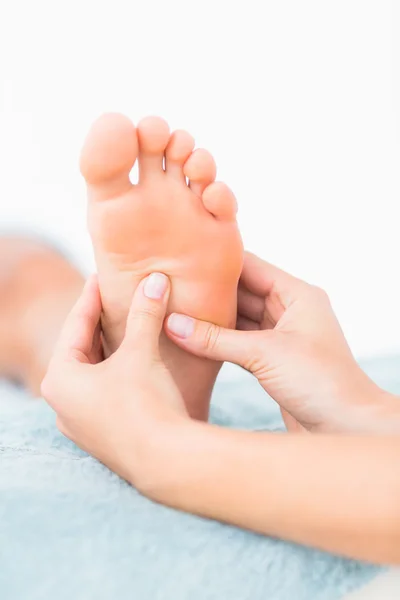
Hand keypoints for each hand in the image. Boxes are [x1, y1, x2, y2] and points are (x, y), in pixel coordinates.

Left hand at [41, 272, 189, 487]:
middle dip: (100, 322)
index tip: (103, 274)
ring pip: (93, 372)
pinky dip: (117, 371)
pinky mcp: (102, 435)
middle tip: (115, 296)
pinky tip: (135, 362)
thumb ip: (145, 313)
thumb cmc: (146, 405)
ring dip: (110, 348)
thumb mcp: (142, 353)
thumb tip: (155, 280)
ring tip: (126, 325)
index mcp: (60, 379)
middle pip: (81, 349)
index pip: (75, 325)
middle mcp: (63, 403)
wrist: (167, 461)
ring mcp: (81, 423)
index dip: (92, 296)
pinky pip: (104, 392)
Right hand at [166, 252, 394, 432]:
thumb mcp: (264, 354)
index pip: (252, 267)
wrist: (345, 427)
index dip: (220, 263)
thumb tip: (173, 324)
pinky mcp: (273, 361)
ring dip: (214, 318)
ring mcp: (281, 337)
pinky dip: (219, 342)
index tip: (187, 258)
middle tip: (175, 286)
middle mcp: (290, 311)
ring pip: (240, 319)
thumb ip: (216, 339)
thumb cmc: (321, 382)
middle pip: (243, 292)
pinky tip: (194, 338)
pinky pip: (239, 343)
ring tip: (178, 310)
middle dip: (212, 292)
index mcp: (298, 295)